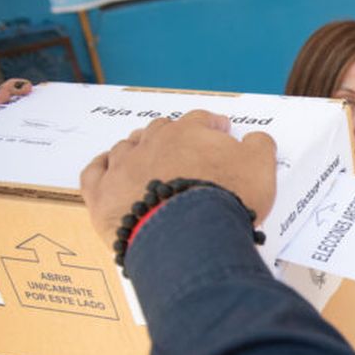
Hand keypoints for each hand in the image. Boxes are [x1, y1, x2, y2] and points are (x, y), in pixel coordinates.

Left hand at [80, 110, 276, 248]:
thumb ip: (260, 146)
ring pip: (127, 147)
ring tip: (147, 160)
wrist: (188, 234)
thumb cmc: (225, 198)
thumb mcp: (260, 168)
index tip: (220, 131)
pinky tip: (107, 168)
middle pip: (161, 130)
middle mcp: (153, 142)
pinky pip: (94, 173)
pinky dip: (100, 168)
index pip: (202, 120)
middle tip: (186, 150)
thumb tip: (256, 139)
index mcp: (190, 132)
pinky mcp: (104, 194)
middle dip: (174, 136)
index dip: (213, 125)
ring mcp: (125, 166)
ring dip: (138, 149)